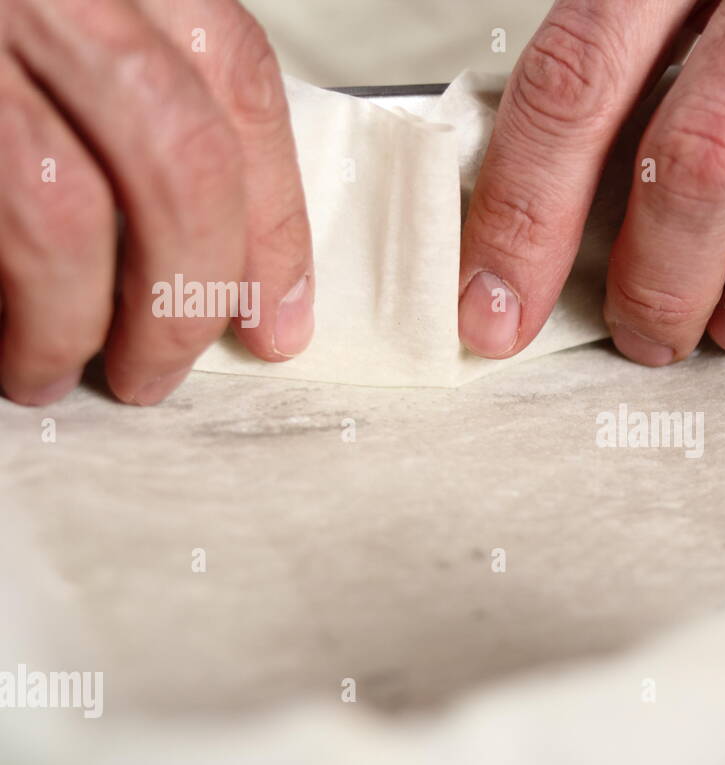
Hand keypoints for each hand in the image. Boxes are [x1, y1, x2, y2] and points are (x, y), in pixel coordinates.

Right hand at [0, 0, 311, 405]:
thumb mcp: (57, 10)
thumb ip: (124, 80)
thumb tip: (219, 241)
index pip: (234, 74)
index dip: (272, 215)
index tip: (274, 312)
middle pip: (174, 151)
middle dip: (186, 291)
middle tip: (162, 368)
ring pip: (58, 208)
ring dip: (70, 322)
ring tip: (52, 371)